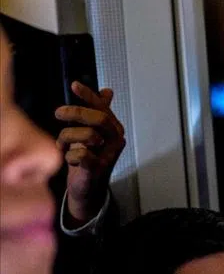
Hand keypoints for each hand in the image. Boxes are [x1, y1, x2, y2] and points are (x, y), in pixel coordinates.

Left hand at [54, 84, 125, 225]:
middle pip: (100, 118)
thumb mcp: (91, 132)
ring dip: (67, 138)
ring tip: (62, 144)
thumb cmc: (89, 158)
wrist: (88, 188)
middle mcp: (115, 140)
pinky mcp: (98, 169)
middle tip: (58, 113)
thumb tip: (107, 91)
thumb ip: (97, 112)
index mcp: (113, 128)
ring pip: (88, 135)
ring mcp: (109, 155)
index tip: (74, 85)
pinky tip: (69, 159)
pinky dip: (69, 156)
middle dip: (76, 113)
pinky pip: (81, 155)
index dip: (89, 95)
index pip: (103, 107)